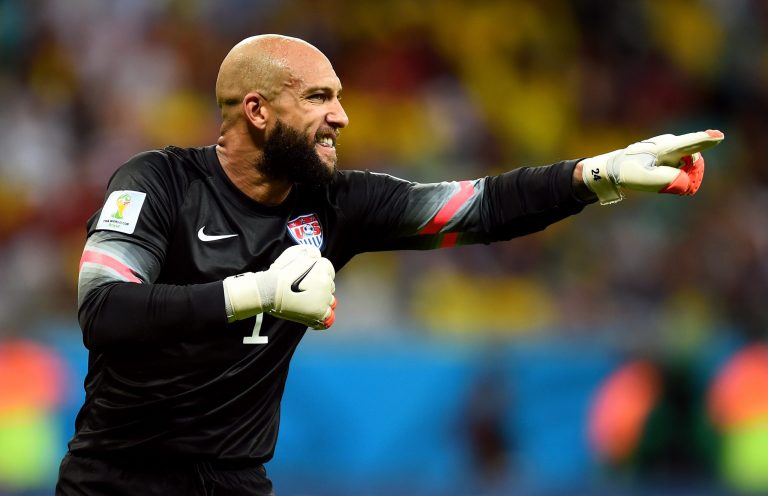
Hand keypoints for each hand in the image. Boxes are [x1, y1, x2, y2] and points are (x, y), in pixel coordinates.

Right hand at [223, 245, 336, 329]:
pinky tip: (313, 313)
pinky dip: (322, 314)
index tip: (309, 277)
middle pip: (329, 284)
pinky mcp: (319, 313)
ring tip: (306, 300)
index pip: (328, 269)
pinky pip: (328, 316)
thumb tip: (316, 254)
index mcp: (322, 268)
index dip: (319, 272)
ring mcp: (324, 300)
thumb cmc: (279, 273)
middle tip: (304, 289)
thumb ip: (308, 252)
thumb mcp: (293, 254)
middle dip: (320, 286)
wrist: (268, 291)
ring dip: (321, 299)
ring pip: (329, 299)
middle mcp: (326, 284)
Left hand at [581, 130, 724, 204]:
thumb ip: (666, 180)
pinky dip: (675, 175)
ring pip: (687, 165)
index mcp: (664, 147)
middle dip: (690, 173)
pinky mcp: (669, 155)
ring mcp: (671, 149)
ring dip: (681, 175)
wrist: (613, 168)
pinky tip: (658, 175)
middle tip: (673, 182)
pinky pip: (681, 168)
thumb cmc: (627, 171)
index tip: (719, 136)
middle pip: (693, 159)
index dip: (704, 141)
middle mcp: (670, 144)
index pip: (688, 143)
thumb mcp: (642, 178)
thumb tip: (685, 182)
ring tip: (657, 176)